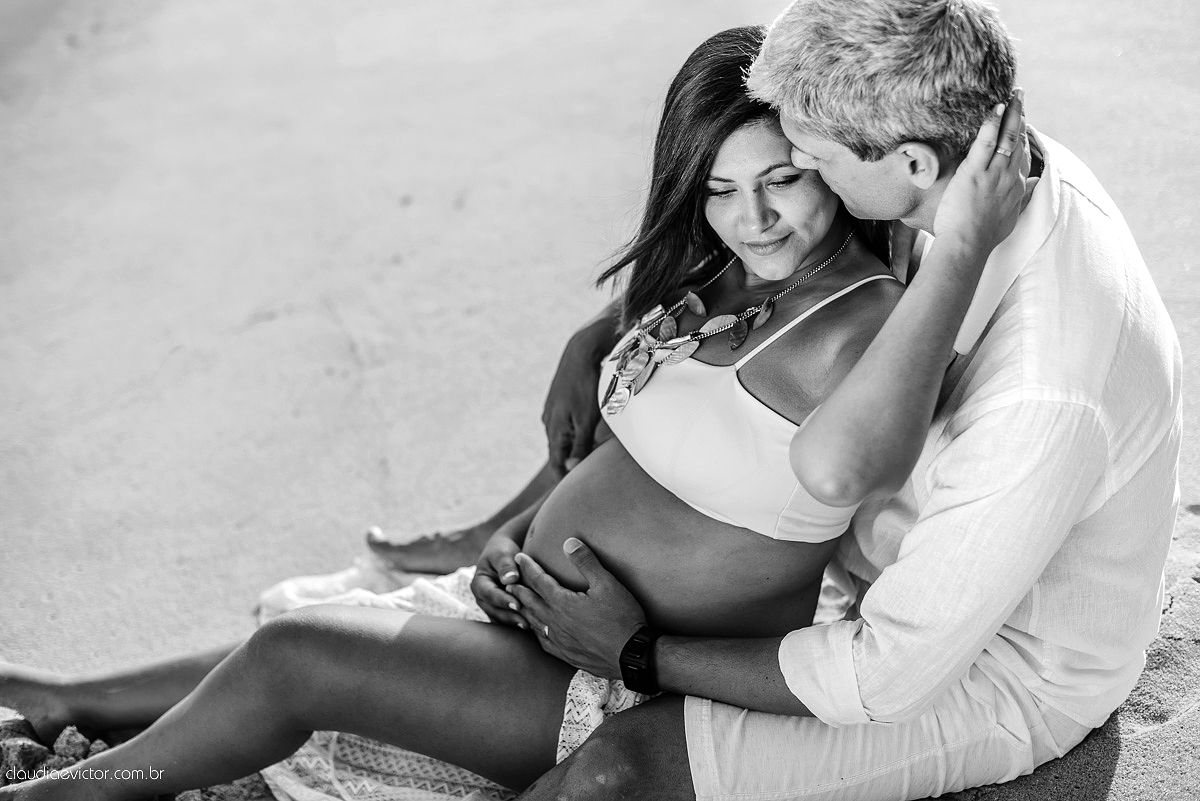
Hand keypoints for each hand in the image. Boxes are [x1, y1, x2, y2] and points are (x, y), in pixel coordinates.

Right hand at [470, 530, 524, 627]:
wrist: (504, 556)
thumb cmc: (502, 551)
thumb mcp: (502, 554)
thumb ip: (505, 565)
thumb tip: (510, 579)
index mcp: (479, 584)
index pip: (490, 595)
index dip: (503, 600)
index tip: (517, 604)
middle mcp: (483, 599)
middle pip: (495, 611)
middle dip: (511, 617)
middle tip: (527, 622)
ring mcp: (492, 607)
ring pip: (502, 619)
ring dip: (516, 623)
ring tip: (533, 627)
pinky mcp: (502, 612)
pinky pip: (509, 621)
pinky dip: (519, 623)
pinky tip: (534, 626)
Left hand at [510, 539, 645, 677]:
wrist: (630, 655)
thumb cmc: (622, 617)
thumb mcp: (607, 584)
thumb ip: (586, 562)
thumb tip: (569, 542)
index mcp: (562, 603)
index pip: (538, 580)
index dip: (528, 567)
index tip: (520, 557)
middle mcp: (555, 622)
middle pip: (530, 602)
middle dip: (519, 589)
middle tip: (509, 581)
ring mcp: (559, 641)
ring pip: (533, 623)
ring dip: (524, 610)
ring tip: (517, 603)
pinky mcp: (566, 655)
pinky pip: (543, 641)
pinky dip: (535, 631)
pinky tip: (538, 631)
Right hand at [542, 316, 618, 476]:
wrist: (580, 354)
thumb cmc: (587, 387)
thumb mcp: (587, 420)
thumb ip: (580, 445)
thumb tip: (571, 468)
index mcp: (554, 430)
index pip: (556, 463)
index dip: (563, 477)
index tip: (573, 489)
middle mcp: (548, 422)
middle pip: (559, 451)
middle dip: (569, 463)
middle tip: (584, 476)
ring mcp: (551, 411)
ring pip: (562, 437)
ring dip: (572, 446)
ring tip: (588, 455)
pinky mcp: (557, 401)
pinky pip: (564, 424)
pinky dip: (573, 432)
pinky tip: (585, 431)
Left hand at [933, 88, 1029, 255]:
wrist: (967, 246)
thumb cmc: (983, 237)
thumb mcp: (1010, 218)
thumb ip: (1021, 199)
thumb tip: (1032, 186)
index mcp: (1016, 187)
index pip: (1022, 154)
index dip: (1022, 134)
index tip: (1022, 119)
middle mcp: (1009, 177)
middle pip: (1018, 140)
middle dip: (1020, 115)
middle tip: (1020, 95)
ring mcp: (993, 174)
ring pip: (1007, 138)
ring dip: (1011, 112)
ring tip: (1014, 94)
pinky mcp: (974, 174)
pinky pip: (986, 144)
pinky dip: (992, 124)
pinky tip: (996, 108)